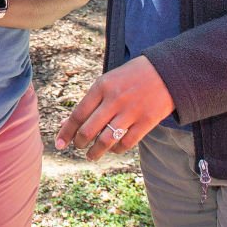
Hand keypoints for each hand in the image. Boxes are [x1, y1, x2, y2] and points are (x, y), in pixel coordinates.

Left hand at [54, 55, 174, 160]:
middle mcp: (114, 99)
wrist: (167, 70)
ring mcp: (131, 111)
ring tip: (91, 156)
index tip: (59, 144)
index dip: (66, 132)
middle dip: (79, 143)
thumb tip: (69, 123)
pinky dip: (116, 149)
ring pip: (106, 140)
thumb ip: (92, 101)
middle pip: (89, 130)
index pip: (78, 114)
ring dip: (95, 152)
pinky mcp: (147, 121)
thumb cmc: (132, 76)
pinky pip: (126, 142)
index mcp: (102, 86)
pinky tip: (113, 150)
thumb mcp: (109, 81)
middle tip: (78, 147)